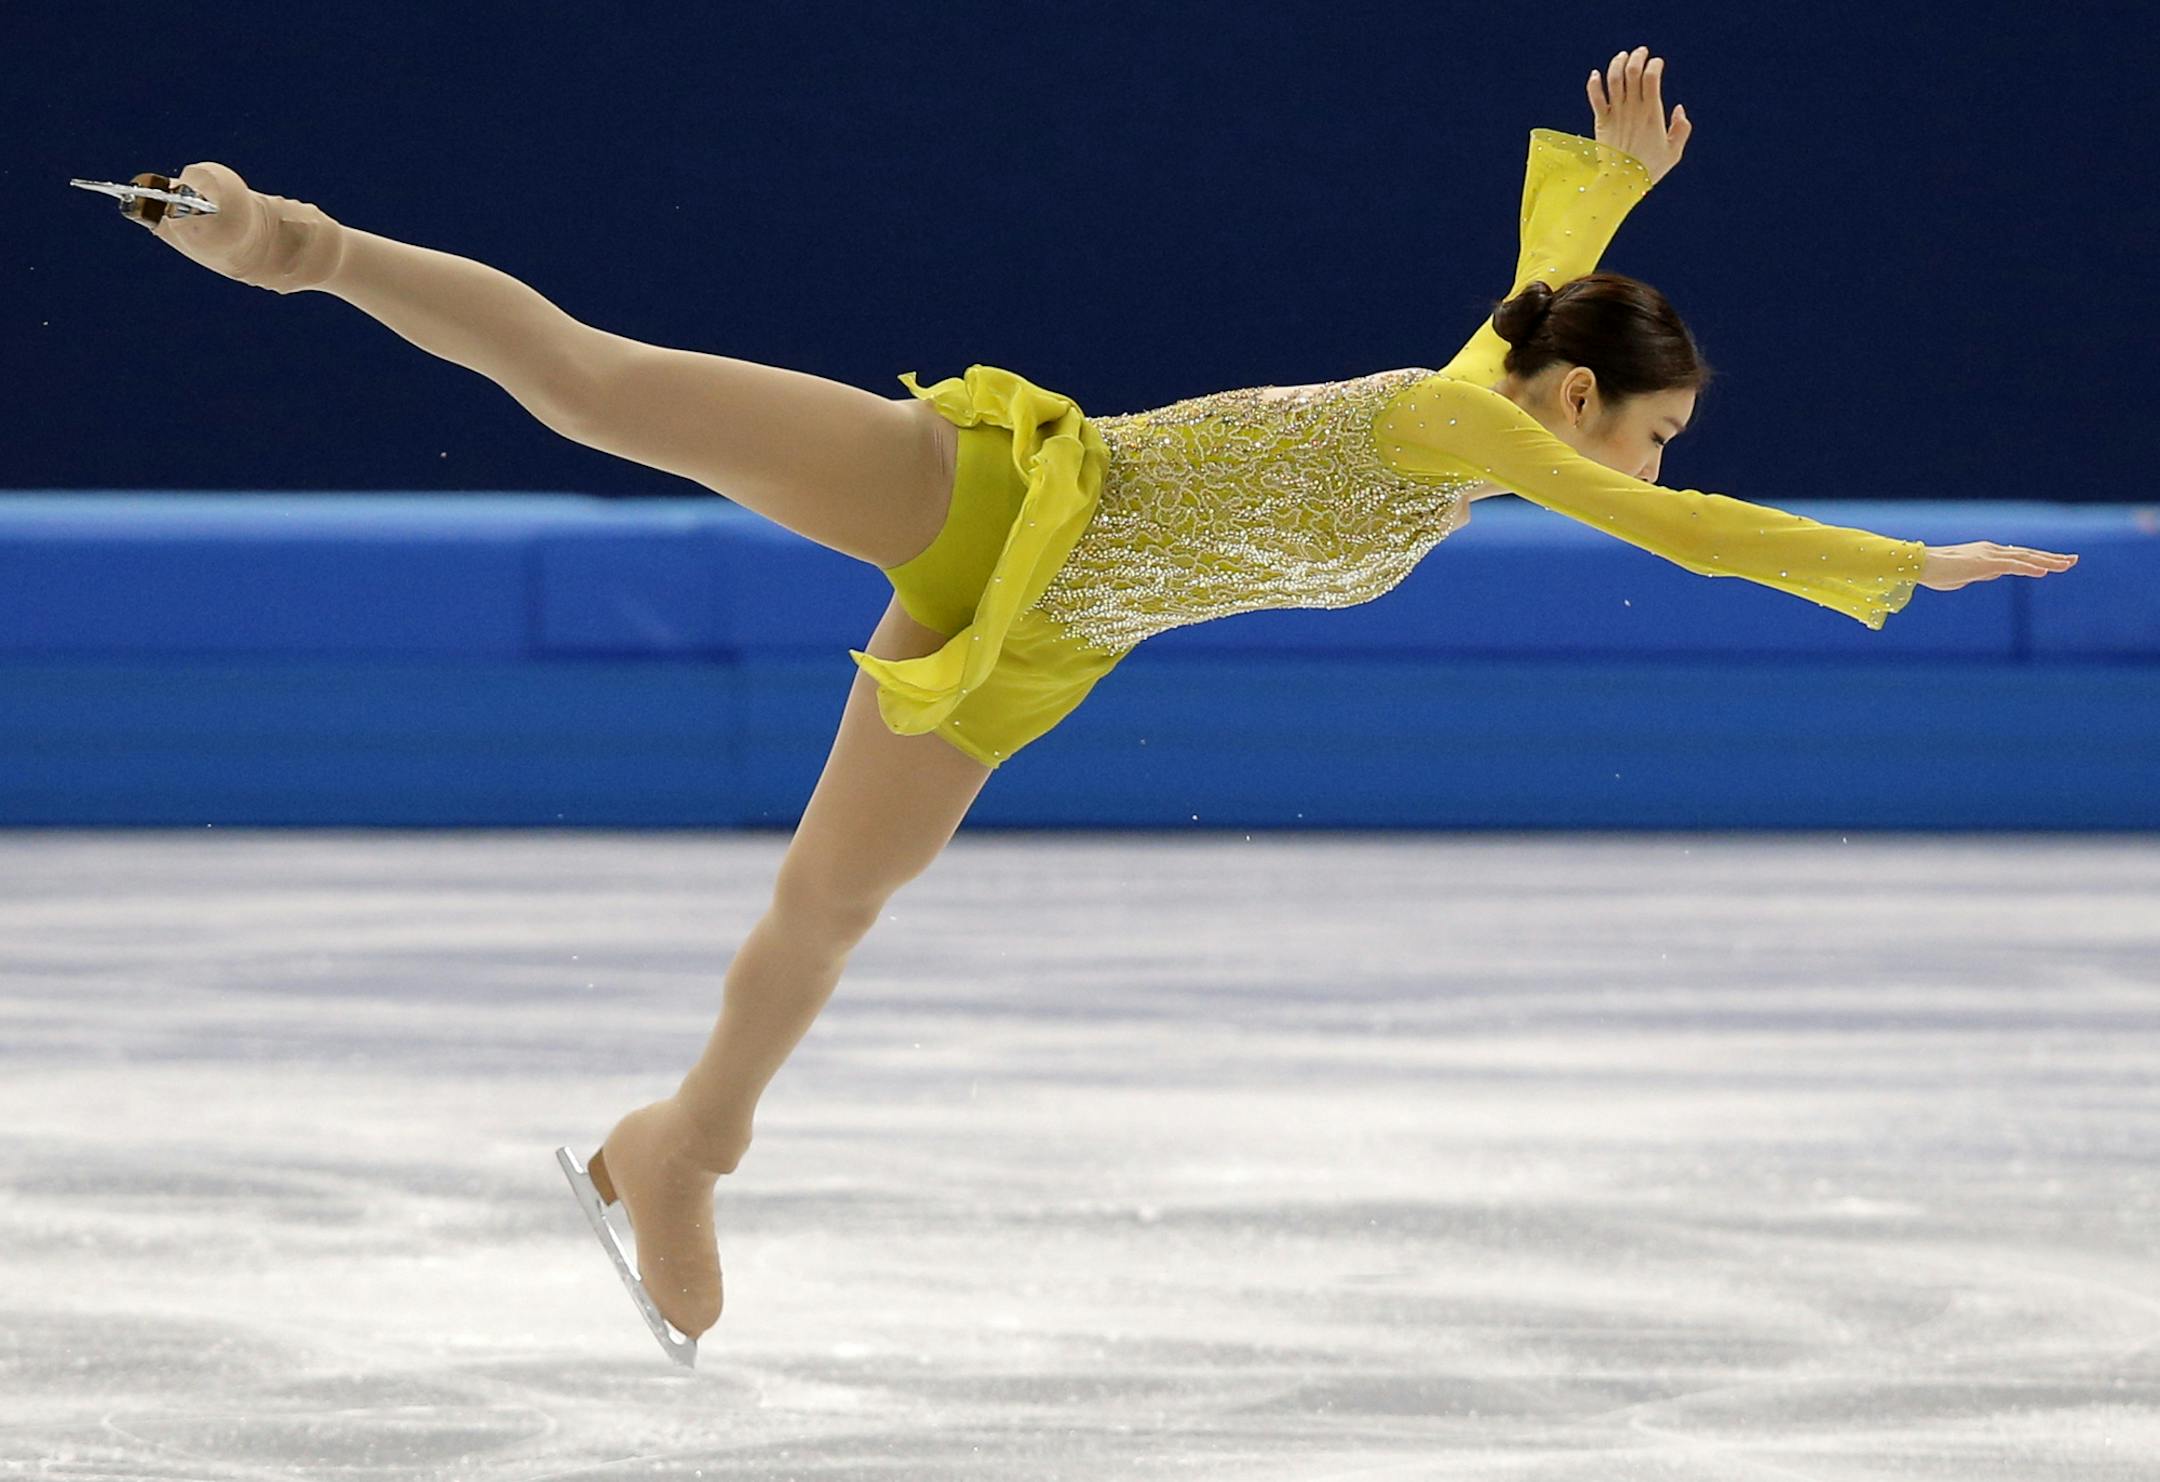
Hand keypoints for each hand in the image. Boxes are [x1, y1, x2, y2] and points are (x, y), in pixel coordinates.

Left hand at [1588, 45, 1690, 185]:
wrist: (1623, 183)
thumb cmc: (1650, 169)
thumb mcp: (1674, 151)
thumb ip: (1681, 128)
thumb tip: (1679, 108)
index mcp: (1652, 113)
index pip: (1652, 77)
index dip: (1655, 64)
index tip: (1657, 63)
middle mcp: (1633, 109)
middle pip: (1633, 72)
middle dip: (1637, 57)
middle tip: (1640, 52)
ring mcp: (1616, 114)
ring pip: (1614, 79)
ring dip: (1617, 64)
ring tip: (1623, 56)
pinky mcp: (1601, 122)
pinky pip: (1595, 98)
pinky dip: (1593, 84)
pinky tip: (1595, 74)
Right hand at [1918, 542, 2078, 591]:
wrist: (1920, 565)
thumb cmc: (1934, 572)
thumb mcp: (1961, 577)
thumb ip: (1978, 574)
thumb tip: (1988, 575)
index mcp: (1987, 554)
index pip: (2019, 556)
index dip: (2038, 559)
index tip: (2054, 563)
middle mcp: (1992, 551)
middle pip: (2028, 554)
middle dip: (2052, 558)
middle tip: (2073, 560)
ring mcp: (1990, 556)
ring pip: (2026, 558)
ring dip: (2049, 561)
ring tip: (2068, 564)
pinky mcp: (1985, 563)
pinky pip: (2013, 566)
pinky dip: (2030, 568)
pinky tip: (2045, 572)